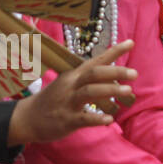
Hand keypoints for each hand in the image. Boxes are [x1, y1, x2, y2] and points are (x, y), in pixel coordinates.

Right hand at [8, 40, 137, 143]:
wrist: (27, 118)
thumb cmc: (53, 101)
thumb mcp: (67, 84)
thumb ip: (87, 80)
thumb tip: (113, 78)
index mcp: (73, 75)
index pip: (96, 60)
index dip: (113, 51)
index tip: (130, 43)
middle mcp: (71, 85)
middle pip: (94, 73)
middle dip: (115, 71)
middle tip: (134, 73)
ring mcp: (68, 102)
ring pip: (89, 92)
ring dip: (110, 90)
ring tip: (129, 91)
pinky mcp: (66, 120)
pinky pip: (83, 118)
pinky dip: (97, 119)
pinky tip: (110, 120)